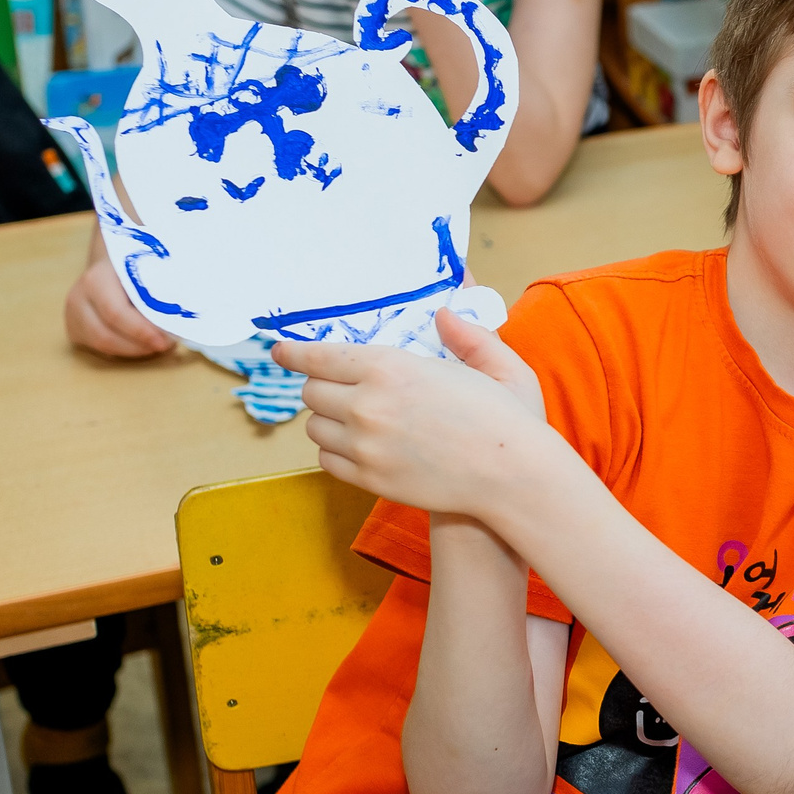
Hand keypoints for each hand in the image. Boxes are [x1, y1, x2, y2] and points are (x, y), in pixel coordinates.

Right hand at [64, 243, 173, 357]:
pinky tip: (142, 344)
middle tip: (166, 346)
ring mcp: (72, 315)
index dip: (141, 332)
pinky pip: (99, 348)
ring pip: (101, 345)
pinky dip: (124, 350)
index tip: (166, 341)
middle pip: (104, 335)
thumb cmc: (136, 267)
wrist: (111, 265)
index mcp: (96, 279)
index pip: (116, 313)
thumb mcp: (149, 271)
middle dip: (138, 346)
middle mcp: (78, 298)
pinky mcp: (75, 329)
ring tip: (158, 344)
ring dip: (133, 350)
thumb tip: (177, 319)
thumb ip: (159, 293)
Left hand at [276, 310, 557, 521]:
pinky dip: (336, 451)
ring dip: (328, 420)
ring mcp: (364, 445)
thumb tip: (445, 314)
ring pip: (314, 427)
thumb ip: (467, 335)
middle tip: (341, 388)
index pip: (320, 356)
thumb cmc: (507, 419)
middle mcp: (368, 405)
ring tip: (355, 419)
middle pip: (311, 392)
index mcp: (392, 368)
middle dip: (322, 387)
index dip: (295, 352)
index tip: (281, 350)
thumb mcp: (496, 365)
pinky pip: (327, 460)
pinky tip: (361, 446)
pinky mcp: (368, 478)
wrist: (511, 477)